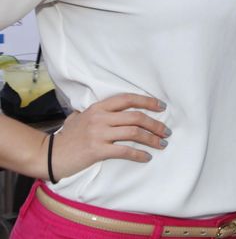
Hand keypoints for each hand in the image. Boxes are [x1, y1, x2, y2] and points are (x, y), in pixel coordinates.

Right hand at [50, 94, 169, 181]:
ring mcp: (99, 134)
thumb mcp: (79, 118)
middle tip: (166, 131)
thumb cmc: (66, 138)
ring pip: (134, 133)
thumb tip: (111, 109)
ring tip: (162, 144)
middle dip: (155, 123)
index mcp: (98, 108)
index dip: (147, 101)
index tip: (161, 106)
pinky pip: (124, 151)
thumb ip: (95, 112)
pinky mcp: (97, 151)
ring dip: (152, 139)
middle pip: (136, 117)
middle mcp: (100, 118)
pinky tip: (147, 157)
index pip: (128, 99)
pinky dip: (139, 154)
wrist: (49, 155)